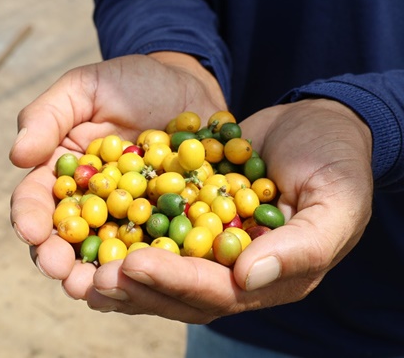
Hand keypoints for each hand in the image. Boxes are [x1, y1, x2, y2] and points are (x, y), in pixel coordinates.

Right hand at [9, 52, 224, 296]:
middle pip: (67, 240)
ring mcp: (129, 221)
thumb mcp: (84, 88)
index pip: (35, 202)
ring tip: (97, 290)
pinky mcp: (168, 227)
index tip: (30, 231)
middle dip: (60, 261)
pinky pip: (158, 253)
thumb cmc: (128, 82)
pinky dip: (152, 269)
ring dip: (100, 276)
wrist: (185, 85)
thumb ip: (47, 116)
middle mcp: (90, 206)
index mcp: (61, 176)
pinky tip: (150, 281)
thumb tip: (17, 156)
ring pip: (108, 257)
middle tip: (62, 274)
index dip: (29, 218)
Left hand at [88, 99, 373, 322]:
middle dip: (136, 286)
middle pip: (178, 292)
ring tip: (77, 269)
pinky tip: (89, 233)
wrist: (316, 122)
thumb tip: (247, 279)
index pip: (217, 292)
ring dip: (119, 272)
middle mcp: (234, 271)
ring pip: (159, 271)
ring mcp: (209, 247)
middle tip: (91, 277)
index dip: (176, 281)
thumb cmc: (337, 159)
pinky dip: (121, 236)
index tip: (135, 265)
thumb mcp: (336, 200)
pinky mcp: (190, 218)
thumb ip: (302, 245)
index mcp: (270, 275)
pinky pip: (152, 234)